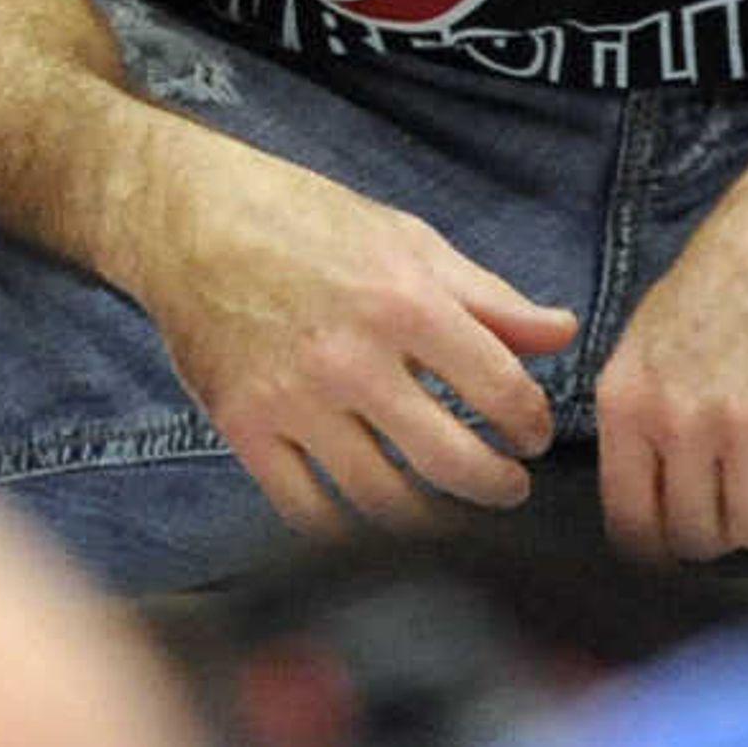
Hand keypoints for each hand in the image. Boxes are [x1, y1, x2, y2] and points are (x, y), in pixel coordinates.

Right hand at [128, 141, 576, 536]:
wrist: (187, 218)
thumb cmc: (303, 219)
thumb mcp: (406, 240)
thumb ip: (487, 297)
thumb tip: (561, 334)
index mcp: (403, 302)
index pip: (501, 391)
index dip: (530, 424)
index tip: (528, 434)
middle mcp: (351, 358)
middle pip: (451, 462)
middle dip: (496, 486)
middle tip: (506, 486)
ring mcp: (292, 399)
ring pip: (382, 499)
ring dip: (431, 518)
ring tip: (447, 511)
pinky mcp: (242, 425)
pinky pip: (305, 509)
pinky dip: (347, 528)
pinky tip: (370, 517)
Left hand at [591, 120, 747, 558]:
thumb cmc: (729, 280)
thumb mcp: (647, 340)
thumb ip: (640, 420)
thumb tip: (641, 502)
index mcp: (627, 402)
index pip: (631, 524)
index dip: (659, 547)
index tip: (680, 542)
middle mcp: (679, 421)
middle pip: (699, 537)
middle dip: (723, 529)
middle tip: (742, 495)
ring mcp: (747, 427)